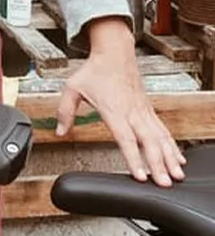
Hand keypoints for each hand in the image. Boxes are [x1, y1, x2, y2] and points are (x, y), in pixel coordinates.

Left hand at [56, 17, 184, 185]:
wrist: (114, 52)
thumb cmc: (94, 70)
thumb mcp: (72, 89)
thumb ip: (65, 112)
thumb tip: (59, 131)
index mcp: (114, 110)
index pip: (126, 139)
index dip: (134, 158)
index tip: (140, 175)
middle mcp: (133, 112)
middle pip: (149, 143)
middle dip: (158, 164)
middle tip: (165, 183)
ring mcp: (143, 111)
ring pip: (161, 138)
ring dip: (169, 158)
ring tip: (176, 176)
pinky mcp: (148, 110)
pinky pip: (163, 131)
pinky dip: (171, 146)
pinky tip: (177, 158)